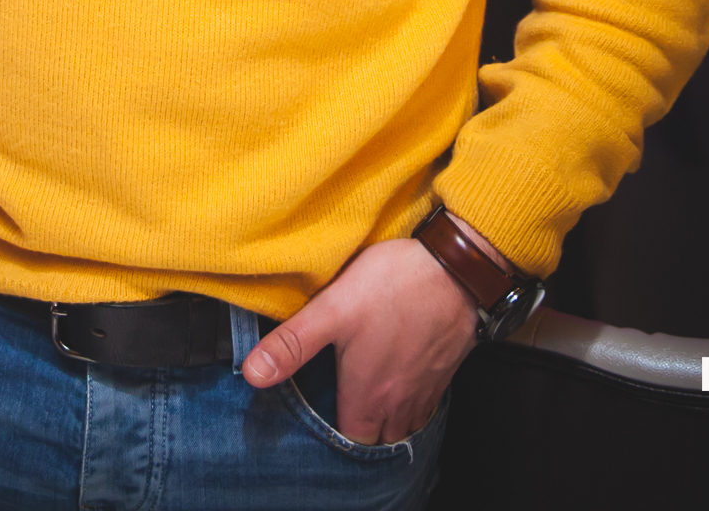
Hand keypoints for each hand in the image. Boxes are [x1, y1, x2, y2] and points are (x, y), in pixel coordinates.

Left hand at [242, 237, 478, 443]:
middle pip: (380, 437)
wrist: (456, 268)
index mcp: (369, 396)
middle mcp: (401, 403)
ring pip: (406, 423)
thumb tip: (251, 374)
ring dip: (390, 417)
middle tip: (345, 401)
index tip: (323, 411)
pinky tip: (401, 371)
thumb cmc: (393, 286)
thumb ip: (293, 343)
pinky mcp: (446, 369)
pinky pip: (427, 402)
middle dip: (363, 428)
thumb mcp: (332, 309)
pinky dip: (413, 398)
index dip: (335, 433)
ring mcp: (428, 388)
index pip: (351, 441)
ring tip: (371, 393)